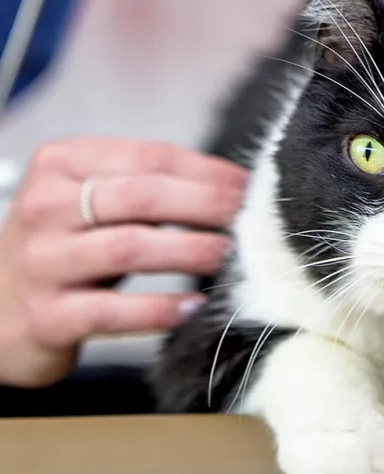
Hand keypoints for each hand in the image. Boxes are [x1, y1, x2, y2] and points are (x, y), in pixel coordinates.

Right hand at [0, 137, 246, 386]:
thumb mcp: (90, 202)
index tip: (248, 186)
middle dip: (207, 205)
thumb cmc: (63, 246)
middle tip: (251, 218)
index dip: (207, 171)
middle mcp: (46, 205)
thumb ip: (144, 188)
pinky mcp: (46, 316)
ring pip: (129, 247)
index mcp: (63, 163)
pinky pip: (111, 311)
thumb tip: (229, 189)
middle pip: (143, 195)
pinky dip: (159, 309)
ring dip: (189, 250)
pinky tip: (193, 307)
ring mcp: (43, 261)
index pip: (150, 157)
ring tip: (229, 256)